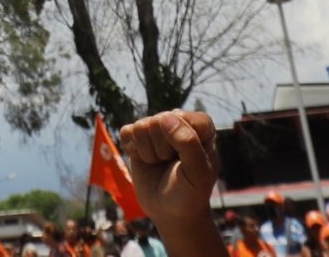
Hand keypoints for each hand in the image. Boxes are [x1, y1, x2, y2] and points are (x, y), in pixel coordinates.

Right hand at [119, 111, 219, 225]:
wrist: (171, 212)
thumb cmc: (190, 192)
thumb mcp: (198, 173)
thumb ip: (188, 143)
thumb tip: (165, 117)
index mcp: (201, 126)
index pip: (180, 118)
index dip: (178, 143)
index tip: (188, 161)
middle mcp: (178, 121)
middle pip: (157, 121)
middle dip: (161, 149)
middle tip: (171, 164)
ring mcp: (157, 128)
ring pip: (140, 126)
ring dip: (148, 152)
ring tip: (160, 163)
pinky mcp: (138, 137)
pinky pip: (126, 132)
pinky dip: (133, 150)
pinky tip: (145, 159)